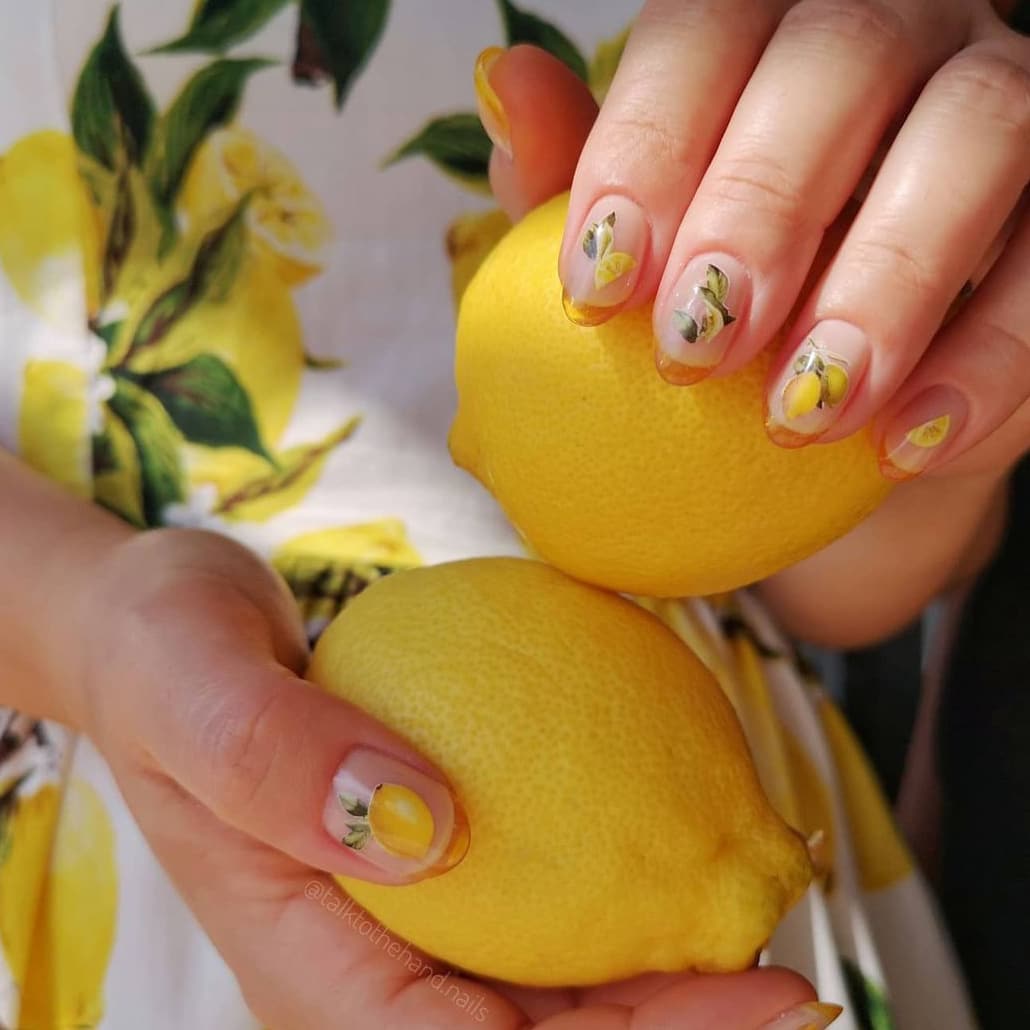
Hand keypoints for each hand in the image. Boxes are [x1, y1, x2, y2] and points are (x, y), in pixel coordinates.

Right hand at [68, 527, 818, 1028]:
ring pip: (544, 976)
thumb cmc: (163, 654)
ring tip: (758, 910)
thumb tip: (427, 826)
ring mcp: (401, 904)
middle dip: (666, 1025)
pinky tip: (680, 824)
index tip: (748, 994)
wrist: (161, 626)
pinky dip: (618, 870)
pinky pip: (538, 882)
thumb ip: (276, 756)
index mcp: (306, 954)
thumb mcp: (195, 682)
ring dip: (658, 965)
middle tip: (790, 974)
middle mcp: (363, 952)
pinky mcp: (429, 846)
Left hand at [479, 0, 1028, 483]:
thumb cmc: (714, 316)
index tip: (598, 288)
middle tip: (697, 350)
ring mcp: (996, 109)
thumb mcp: (628, 253)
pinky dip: (987, 358)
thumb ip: (570, 172)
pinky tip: (902, 443)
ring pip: (982, 129)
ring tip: (800, 414)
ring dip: (883, 282)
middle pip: (845, 54)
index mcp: (764, 33)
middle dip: (760, 206)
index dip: (646, 145)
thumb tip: (502, 79)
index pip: (705, 28)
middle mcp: (893, 38)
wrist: (828, 416)